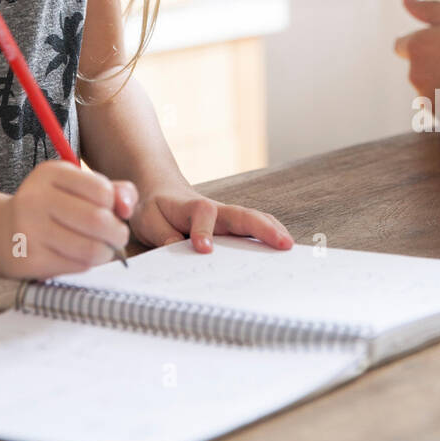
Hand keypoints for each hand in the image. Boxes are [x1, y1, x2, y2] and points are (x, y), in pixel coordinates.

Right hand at [0, 161, 133, 280]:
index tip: (109, 211)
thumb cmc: (50, 207)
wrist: (0, 232)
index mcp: (50, 173)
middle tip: (116, 237)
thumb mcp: (77, 187)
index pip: (102, 191)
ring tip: (102, 249)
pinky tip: (79, 257)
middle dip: (117, 233)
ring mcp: (29, 230)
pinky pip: (76, 266)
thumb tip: (127, 208)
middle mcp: (35, 198)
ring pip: (90, 249)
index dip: (114, 206)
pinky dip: (87, 264)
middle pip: (99, 221)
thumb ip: (113, 191)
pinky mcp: (29, 259)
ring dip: (105, 253)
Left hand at [126, 182, 293, 252]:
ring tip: (290, 247)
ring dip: (273, 230)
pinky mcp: (231, 226)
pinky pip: (253, 227)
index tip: (203, 249)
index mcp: (193, 207)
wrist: (160, 192)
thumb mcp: (149, 220)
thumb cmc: (155, 209)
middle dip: (263, 228)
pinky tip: (283, 247)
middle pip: (243, 214)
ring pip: (254, 219)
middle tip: (282, 244)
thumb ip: (162, 234)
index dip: (203, 231)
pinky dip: (270, 233)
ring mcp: (227, 217)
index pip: (203, 215)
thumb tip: (177, 248)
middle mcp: (216, 209)